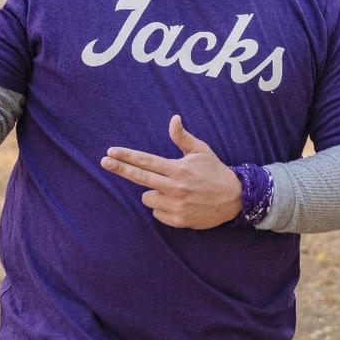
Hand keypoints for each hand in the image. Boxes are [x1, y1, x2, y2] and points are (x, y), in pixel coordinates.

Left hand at [101, 115, 241, 229]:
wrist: (235, 199)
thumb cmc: (215, 171)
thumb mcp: (201, 151)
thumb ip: (183, 137)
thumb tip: (173, 119)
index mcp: (178, 168)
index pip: (146, 161)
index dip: (127, 156)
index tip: (111, 152)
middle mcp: (175, 187)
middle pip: (140, 177)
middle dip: (120, 168)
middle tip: (104, 162)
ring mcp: (176, 205)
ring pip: (148, 197)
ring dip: (154, 193)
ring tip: (173, 190)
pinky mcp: (178, 220)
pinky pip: (157, 213)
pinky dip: (163, 207)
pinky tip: (178, 203)